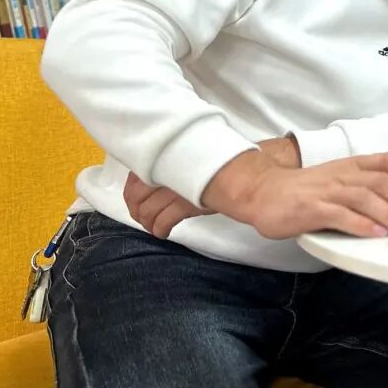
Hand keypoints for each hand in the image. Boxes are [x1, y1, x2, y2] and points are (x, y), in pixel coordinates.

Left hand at [126, 136, 301, 238]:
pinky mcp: (189, 204)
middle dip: (137, 208)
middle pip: (138, 193)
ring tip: (153, 226)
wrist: (254, 171)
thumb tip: (179, 169)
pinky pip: (164, 220)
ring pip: (148, 209)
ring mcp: (179, 187)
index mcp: (174, 155)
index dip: (133, 189)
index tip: (138, 197)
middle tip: (142, 215)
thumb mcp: (208, 155)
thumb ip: (190, 161)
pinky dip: (160, 229)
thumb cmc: (236, 160)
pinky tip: (164, 232)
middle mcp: (172, 170)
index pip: (139, 173)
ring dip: (147, 221)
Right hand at [202, 150, 387, 239]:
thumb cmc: (307, 189)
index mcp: (353, 165)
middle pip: (383, 182)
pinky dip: (360, 225)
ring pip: (365, 198)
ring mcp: (327, 191)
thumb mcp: (341, 179)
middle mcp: (344, 174)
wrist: (262, 190)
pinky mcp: (311, 210)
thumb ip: (368, 187)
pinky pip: (340, 216)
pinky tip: (376, 234)